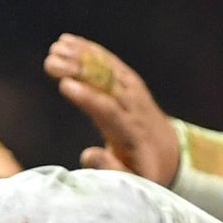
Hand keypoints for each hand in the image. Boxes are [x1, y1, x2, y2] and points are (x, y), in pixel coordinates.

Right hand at [41, 34, 180, 182]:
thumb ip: (111, 169)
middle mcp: (134, 107)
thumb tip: (87, 154)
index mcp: (132, 133)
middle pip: (107, 84)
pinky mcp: (131, 84)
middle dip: (79, 70)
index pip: (109, 110)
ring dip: (83, 56)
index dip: (87, 97)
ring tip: (56, 47)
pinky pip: (111, 63)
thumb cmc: (145, 171)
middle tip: (51, 61)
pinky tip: (70, 41)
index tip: (64, 85)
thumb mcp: (133, 180)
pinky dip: (92, 51)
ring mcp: (134, 92)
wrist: (171, 155)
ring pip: (108, 69)